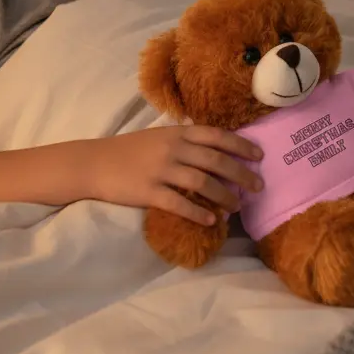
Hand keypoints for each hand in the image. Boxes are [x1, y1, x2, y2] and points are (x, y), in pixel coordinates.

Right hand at [88, 126, 263, 225]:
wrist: (94, 163)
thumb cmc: (129, 150)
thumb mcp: (158, 136)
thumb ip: (184, 140)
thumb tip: (215, 148)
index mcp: (177, 133)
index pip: (216, 136)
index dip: (241, 145)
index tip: (259, 156)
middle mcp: (172, 149)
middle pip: (216, 160)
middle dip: (241, 174)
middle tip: (258, 187)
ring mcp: (161, 170)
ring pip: (202, 183)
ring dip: (224, 196)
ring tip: (237, 208)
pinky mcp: (149, 192)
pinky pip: (179, 204)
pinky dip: (198, 212)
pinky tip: (211, 220)